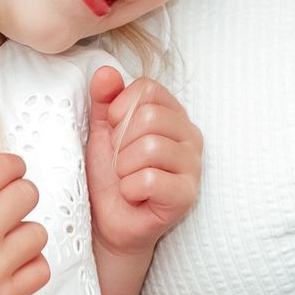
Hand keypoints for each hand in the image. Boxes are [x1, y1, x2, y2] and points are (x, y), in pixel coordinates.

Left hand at [85, 64, 201, 252]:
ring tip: (126, 178)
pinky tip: (133, 196)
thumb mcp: (102, 131)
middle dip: (121, 142)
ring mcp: (193, 166)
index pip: (148, 89)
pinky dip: (130, 189)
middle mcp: (190, 135)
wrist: (109, 222)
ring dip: (124, 167)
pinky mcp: (187, 195)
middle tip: (120, 162)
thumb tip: (105, 73)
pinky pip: (151, 179)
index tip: (113, 130)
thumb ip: (104, 99)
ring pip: (151, 147)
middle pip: (149, 117)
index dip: (120, 108)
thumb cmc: (110, 175)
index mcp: (173, 114)